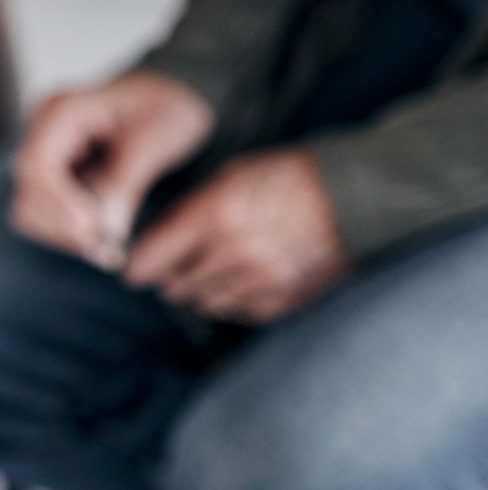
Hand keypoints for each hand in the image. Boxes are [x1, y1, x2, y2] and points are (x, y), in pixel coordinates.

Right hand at [12, 70, 216, 268]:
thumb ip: (125, 182)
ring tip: (108, 250)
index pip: (35, 165)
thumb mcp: (154, 139)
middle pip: (27, 194)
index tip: (91, 230)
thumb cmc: (167, 106)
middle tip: (107, 251)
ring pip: (30, 211)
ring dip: (65, 237)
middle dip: (63, 228)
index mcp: (62, 111)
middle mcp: (43, 133)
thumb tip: (105, 230)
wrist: (174, 98)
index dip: (58, 204)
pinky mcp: (55, 178)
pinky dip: (70, 235)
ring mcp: (46, 156)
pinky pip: (47, 215)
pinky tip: (101, 239)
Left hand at [124, 147, 349, 322]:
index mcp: (215, 215)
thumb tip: (158, 238)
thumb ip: (191, 210)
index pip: (153, 258)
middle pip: (176, 286)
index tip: (134, 271)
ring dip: (202, 291)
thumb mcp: (232, 176)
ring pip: (205, 304)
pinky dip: (235, 302)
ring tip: (214, 270)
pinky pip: (241, 313)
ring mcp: (262, 280)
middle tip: (176, 266)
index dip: (138, 267)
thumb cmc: (289, 177)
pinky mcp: (285, 298)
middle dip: (171, 277)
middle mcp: (234, 253)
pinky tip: (242, 281)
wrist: (356, 196)